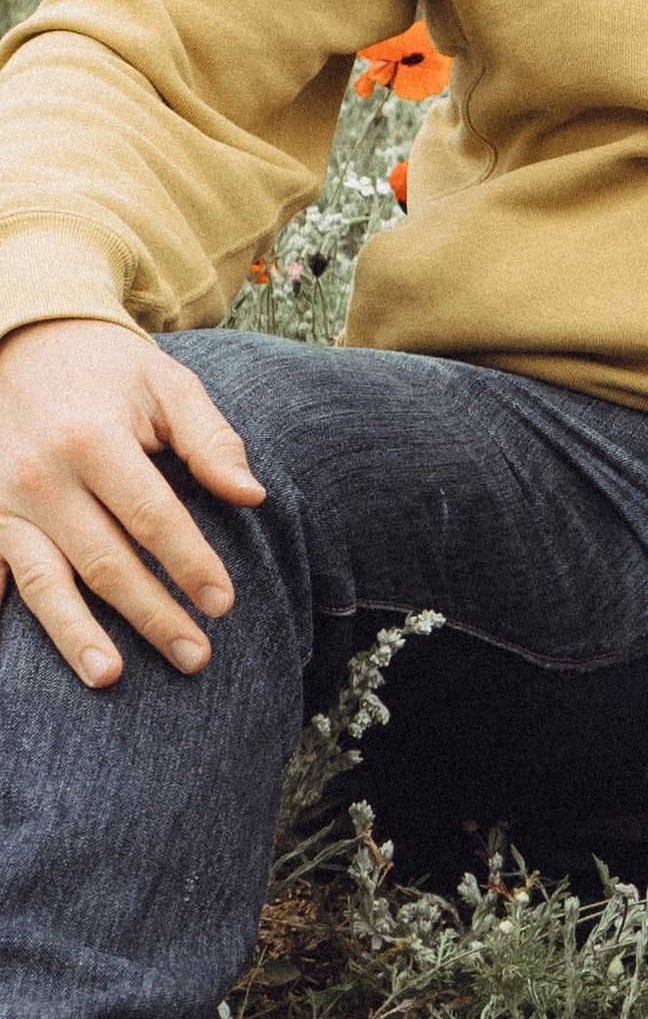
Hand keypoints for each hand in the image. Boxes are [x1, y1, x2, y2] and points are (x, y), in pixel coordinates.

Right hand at [0, 319, 264, 688]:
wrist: (21, 341)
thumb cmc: (107, 370)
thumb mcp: (166, 384)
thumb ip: (211, 438)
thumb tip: (251, 495)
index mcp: (92, 439)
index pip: (152, 517)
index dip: (190, 563)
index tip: (223, 602)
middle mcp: (41, 476)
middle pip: (105, 562)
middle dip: (152, 614)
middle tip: (194, 656)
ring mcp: (3, 503)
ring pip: (45, 584)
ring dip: (78, 637)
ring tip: (112, 677)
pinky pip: (0, 578)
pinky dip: (14, 620)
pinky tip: (36, 661)